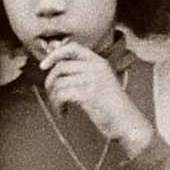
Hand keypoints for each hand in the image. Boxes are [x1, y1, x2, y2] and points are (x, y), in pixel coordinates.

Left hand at [38, 39, 153, 153]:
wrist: (125, 121)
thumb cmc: (110, 106)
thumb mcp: (99, 82)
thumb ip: (81, 73)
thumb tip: (55, 67)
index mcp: (99, 62)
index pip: (73, 47)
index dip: (54, 54)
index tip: (43, 66)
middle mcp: (96, 67)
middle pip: (60, 67)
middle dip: (50, 83)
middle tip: (53, 96)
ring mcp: (93, 80)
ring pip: (59, 82)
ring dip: (53, 98)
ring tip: (61, 107)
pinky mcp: (88, 94)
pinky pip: (61, 95)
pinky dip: (58, 106)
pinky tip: (64, 113)